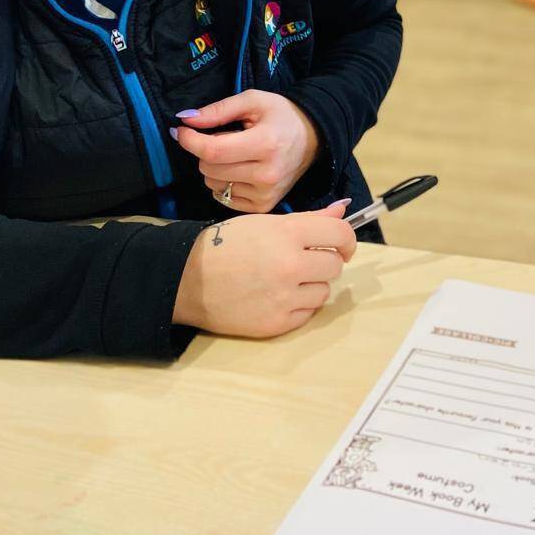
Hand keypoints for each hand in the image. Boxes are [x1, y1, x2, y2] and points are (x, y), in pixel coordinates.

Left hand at [172, 90, 321, 212]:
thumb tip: (185, 120)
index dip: (190, 140)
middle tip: (223, 138)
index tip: (181, 130)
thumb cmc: (281, 116)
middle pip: (209, 168)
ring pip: (212, 184)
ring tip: (236, 154)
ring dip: (214, 167)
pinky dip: (224, 182)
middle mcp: (266, 175)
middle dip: (206, 151)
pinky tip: (240, 170)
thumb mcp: (253, 101)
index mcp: (265, 144)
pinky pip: (222, 197)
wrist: (313, 139)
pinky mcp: (262, 207)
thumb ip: (218, 110)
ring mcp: (265, 195)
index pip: (213, 150)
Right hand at [173, 202, 355, 337]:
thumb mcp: (265, 223)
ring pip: (324, 292)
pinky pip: (307, 314)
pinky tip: (277, 296)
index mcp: (288, 234)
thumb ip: (307, 219)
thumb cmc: (226, 245)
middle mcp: (291, 266)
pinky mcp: (277, 324)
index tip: (341, 244)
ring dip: (311, 285)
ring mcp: (285, 298)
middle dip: (324, 261)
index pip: (340, 234)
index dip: (346, 239)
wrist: (189, 279)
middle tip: (303, 261)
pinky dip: (298, 306)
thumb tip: (343, 210)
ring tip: (285, 280)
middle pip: (335, 266)